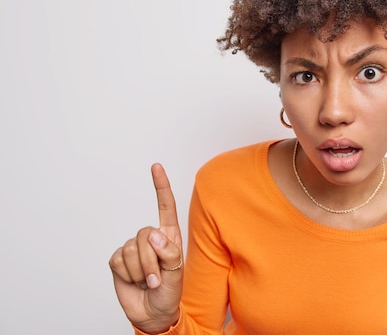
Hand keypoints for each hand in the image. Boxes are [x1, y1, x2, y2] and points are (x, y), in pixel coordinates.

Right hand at [109, 163, 183, 333]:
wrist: (153, 312)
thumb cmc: (170, 292)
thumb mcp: (176, 273)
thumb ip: (169, 253)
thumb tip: (153, 235)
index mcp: (169, 236)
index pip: (165, 206)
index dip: (161, 186)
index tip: (156, 166)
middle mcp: (151, 238)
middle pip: (144, 234)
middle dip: (151, 261)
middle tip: (158, 279)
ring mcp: (132, 248)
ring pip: (131, 249)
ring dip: (141, 271)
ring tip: (148, 281)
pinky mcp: (118, 261)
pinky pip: (118, 261)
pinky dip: (128, 275)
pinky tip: (134, 281)